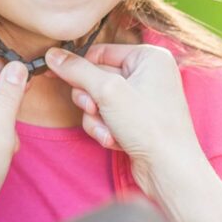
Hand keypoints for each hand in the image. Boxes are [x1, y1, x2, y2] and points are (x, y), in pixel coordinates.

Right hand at [44, 44, 207, 200]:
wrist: (169, 169)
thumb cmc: (150, 126)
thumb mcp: (108, 92)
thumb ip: (77, 71)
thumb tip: (53, 55)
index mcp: (149, 57)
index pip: (101, 52)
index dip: (80, 67)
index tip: (55, 74)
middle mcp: (148, 74)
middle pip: (97, 77)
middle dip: (91, 100)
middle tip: (95, 109)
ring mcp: (142, 98)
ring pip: (98, 101)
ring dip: (96, 118)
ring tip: (109, 131)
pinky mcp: (136, 120)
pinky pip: (107, 117)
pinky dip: (105, 129)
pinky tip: (115, 140)